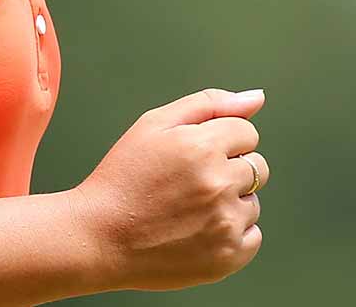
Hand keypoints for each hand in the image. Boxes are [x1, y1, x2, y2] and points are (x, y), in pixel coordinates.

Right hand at [69, 87, 269, 290]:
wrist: (99, 236)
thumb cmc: (124, 177)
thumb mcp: (154, 125)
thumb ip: (209, 104)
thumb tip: (256, 98)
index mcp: (203, 146)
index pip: (247, 133)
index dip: (220, 141)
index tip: (193, 157)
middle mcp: (219, 184)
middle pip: (256, 166)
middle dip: (230, 169)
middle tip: (189, 184)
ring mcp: (225, 223)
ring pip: (253, 202)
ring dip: (230, 203)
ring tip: (188, 211)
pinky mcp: (227, 257)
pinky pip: (253, 237)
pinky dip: (233, 235)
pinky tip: (198, 232)